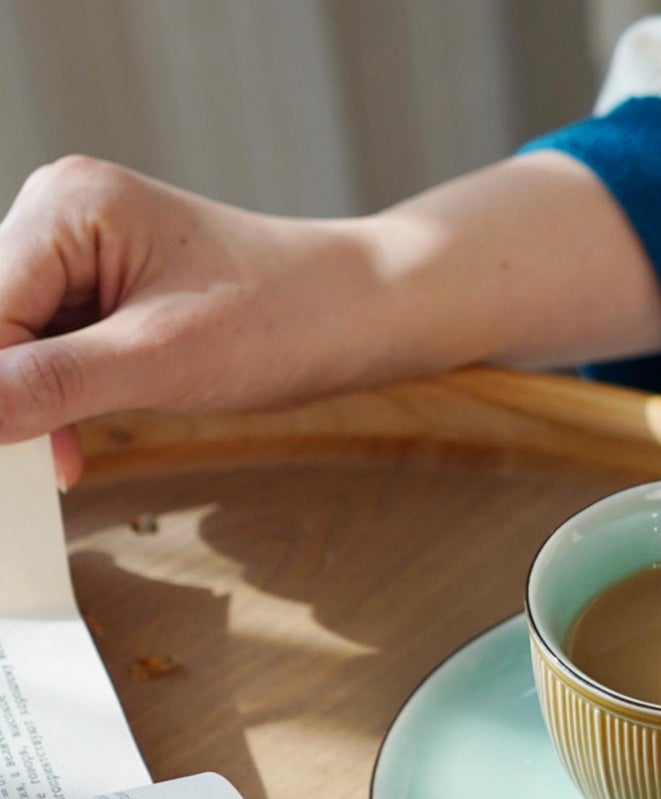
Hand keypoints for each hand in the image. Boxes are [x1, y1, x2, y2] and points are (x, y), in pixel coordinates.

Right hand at [0, 152, 660, 485]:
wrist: (359, 317)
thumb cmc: (287, 317)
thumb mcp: (164, 361)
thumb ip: (57, 385)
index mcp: (69, 205)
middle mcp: (64, 216)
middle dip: (4, 396)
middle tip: (19, 465)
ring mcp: (82, 254)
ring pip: (15, 341)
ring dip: (29, 405)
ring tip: (58, 458)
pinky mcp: (104, 292)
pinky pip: (52, 350)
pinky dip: (58, 400)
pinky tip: (71, 442)